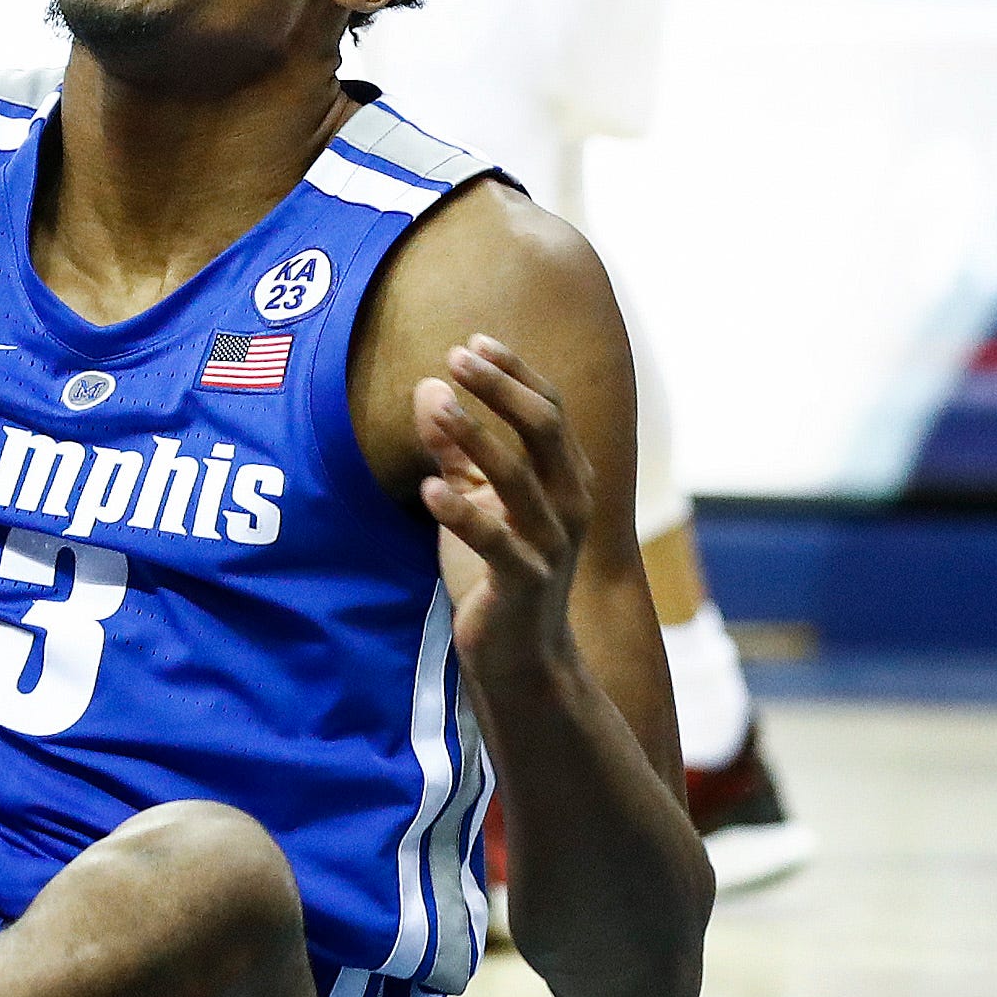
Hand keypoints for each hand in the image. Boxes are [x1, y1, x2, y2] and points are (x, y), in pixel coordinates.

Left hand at [414, 334, 593, 677]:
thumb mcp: (474, 500)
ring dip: (477, 437)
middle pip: (545, 430)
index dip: (514, 373)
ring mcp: (550, 545)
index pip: (549, 411)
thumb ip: (455, 450)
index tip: (473, 341)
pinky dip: (461, 514)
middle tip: (457, 356)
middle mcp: (569, 505)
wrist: (520, 655)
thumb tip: (428, 387)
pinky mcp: (523, 584)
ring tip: (437, 404)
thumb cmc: (497, 570)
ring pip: (520, 479)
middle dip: (502, 389)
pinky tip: (427, 488)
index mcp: (564, 480)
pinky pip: (496, 543)